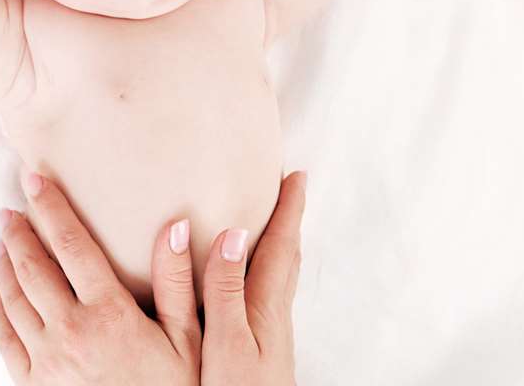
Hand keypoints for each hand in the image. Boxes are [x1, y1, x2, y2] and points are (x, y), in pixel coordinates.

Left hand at [0, 167, 201, 384]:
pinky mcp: (31, 385)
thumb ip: (179, 282)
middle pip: (33, 267)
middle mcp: (70, 332)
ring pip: (13, 298)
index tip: (35, 180)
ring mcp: (46, 361)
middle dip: (20, 231)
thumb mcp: (188, 340)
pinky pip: (4, 336)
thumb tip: (177, 227)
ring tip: (4, 238)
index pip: (72, 246)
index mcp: (109, 314)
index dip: (51, 208)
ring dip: (5, 262)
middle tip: (12, 206)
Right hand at [200, 171, 306, 385]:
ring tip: (275, 225)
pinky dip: (269, 270)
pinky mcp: (263, 348)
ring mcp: (271, 333)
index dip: (290, 209)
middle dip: (290, 220)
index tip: (297, 175)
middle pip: (288, 256)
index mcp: (265, 307)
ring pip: (281, 275)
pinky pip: (270, 293)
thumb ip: (225, 289)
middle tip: (291, 190)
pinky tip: (253, 282)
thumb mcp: (225, 343)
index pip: (281, 246)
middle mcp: (273, 315)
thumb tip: (232, 233)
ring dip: (281, 244)